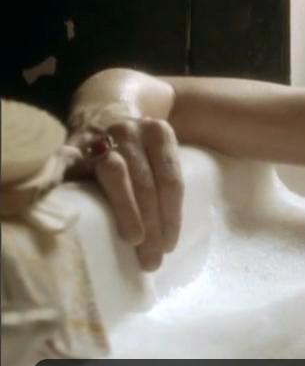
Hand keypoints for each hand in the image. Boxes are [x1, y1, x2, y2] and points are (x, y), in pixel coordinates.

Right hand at [61, 107, 183, 272]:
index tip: (170, 245)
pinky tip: (82, 217)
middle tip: (153, 258)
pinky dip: (78, 191)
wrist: (102, 107)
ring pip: (116, 174)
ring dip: (127, 211)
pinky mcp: (72, 146)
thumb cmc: (136, 145)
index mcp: (159, 133)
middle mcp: (131, 131)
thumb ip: (164, 180)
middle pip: (147, 182)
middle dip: (153, 224)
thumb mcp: (158, 151)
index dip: (172, 215)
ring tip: (135, 241)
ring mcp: (100, 136)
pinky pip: (76, 171)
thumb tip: (170, 235)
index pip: (171, 180)